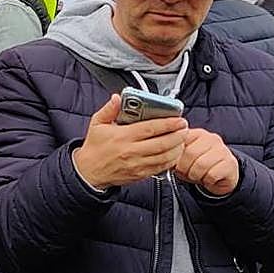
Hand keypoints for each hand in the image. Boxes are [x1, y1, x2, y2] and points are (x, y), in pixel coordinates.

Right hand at [72, 94, 187, 190]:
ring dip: (178, 147)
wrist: (89, 172)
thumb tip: (117, 98)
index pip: (150, 128)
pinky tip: (175, 152)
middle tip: (184, 127)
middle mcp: (131, 151)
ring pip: (165, 156)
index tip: (178, 118)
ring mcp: (137, 164)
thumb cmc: (95, 147)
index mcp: (122, 136)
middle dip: (178, 134)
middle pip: (162, 143)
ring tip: (182, 139)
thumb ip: (109, 109)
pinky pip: (161, 167)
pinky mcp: (141, 174)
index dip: (168, 123)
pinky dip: (172, 160)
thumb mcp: (97, 124)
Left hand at [174, 128, 238, 195]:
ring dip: (195, 175)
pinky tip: (208, 178)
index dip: (174, 156)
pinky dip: (207, 180)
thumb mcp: (184, 157)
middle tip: (185, 172)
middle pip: (190, 153)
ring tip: (196, 175)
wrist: (221, 175)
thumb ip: (175, 153)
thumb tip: (165, 157)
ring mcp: (222, 150)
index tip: (174, 163)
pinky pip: (212, 174)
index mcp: (196, 133)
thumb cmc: (198, 165)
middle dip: (184, 168)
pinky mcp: (230, 163)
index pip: (180, 140)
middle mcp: (211, 138)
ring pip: (201, 165)